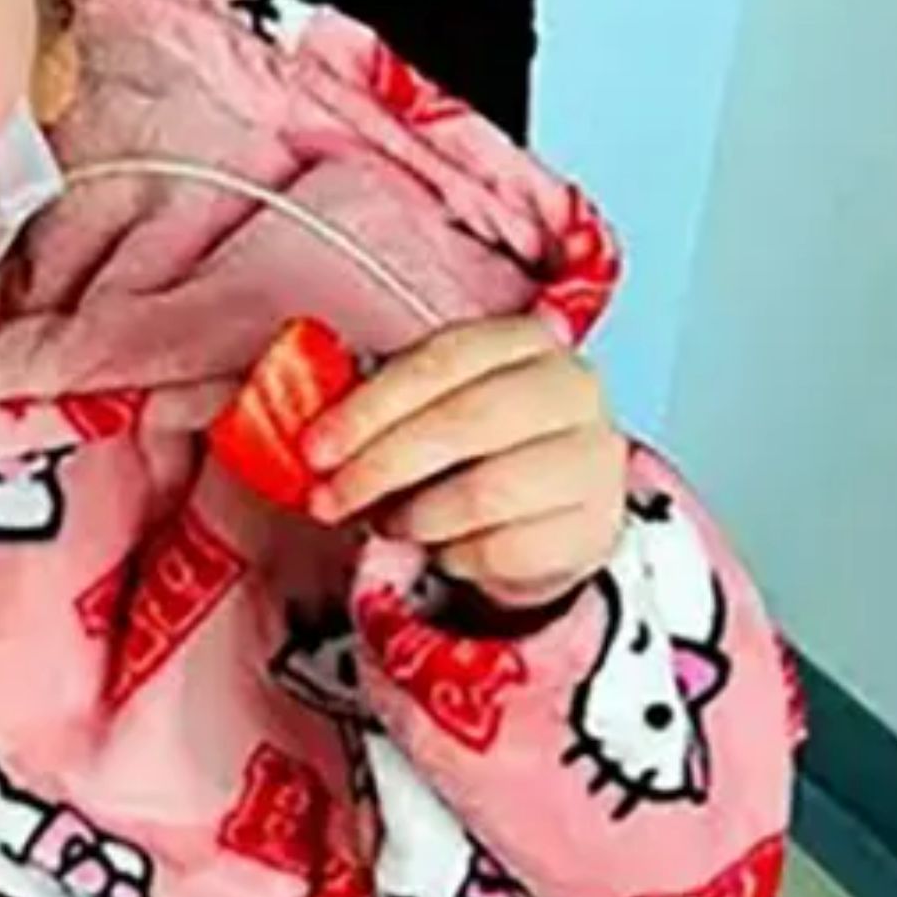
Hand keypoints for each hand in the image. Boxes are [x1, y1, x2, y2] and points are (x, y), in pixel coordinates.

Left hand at [304, 317, 626, 609]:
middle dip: (380, 464)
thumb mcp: (428, 408)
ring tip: (387, 522)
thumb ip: (378, 404)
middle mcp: (572, 389)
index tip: (314, 447)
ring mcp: (593, 461)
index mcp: (523, 340)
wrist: (550, 511)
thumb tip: (303, 421)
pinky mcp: (593, 529)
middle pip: (465, 421)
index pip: (440, 360)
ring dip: (415, 515)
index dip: (370, 405)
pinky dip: (454, 556)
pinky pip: (503, 550)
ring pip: (485, 492)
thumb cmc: (473, 447)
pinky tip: (441, 548)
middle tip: (325, 498)